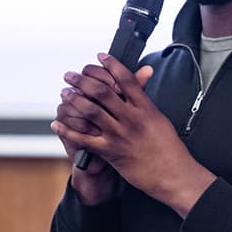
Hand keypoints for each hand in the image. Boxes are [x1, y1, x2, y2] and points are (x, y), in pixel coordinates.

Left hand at [51, 54, 215, 216]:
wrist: (173, 174)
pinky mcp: (111, 152)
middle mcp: (131, 118)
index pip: (126, 79)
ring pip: (90, 111)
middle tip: (71, 75)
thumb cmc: (169, 149)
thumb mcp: (160, 119)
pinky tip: (58, 124)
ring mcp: (120, 135)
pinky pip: (84, 139)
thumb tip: (143, 83)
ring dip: (74, 99)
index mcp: (145, 108)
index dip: (111, 65)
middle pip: (102, 91)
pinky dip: (68, 131)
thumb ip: (147, 101)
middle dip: (83, 80)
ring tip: (65, 93)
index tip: (100, 57)